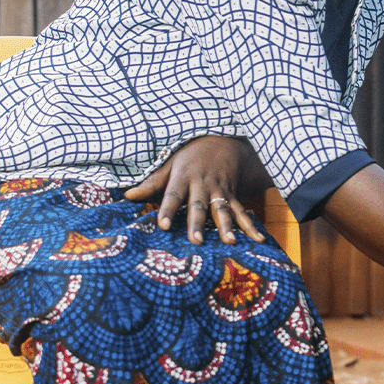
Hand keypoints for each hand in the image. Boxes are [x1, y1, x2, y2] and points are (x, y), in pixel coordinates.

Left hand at [125, 135, 266, 245]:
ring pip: (222, 209)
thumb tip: (127, 195)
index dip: (167, 209)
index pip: (173, 194)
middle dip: (197, 223)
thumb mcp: (170, 165)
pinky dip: (249, 225)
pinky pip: (241, 211)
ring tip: (229, 242)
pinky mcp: (233, 195)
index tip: (162, 225)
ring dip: (226, 226)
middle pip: (198, 205)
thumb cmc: (190, 156)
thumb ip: (151, 183)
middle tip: (196, 241)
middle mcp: (202, 184)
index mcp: (183, 176)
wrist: (222, 141)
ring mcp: (219, 190)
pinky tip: (256, 239)